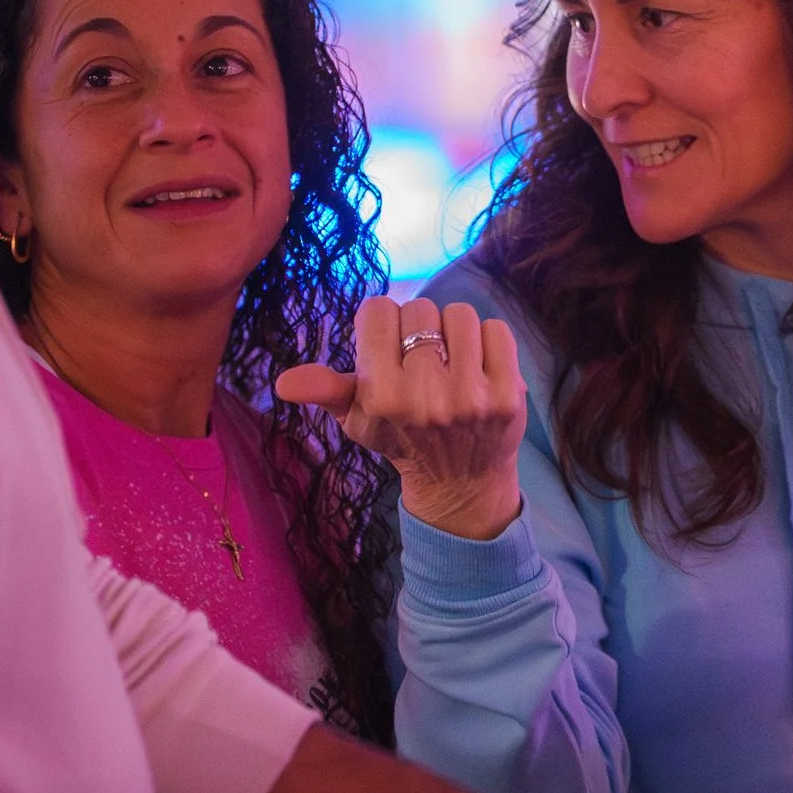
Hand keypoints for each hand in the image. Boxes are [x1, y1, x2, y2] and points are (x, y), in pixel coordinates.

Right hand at [276, 297, 525, 540]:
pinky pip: (497, 330)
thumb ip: (325, 391)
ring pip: (460, 314)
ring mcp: (473, 396)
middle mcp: (427, 396)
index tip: (388, 348)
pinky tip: (478, 367)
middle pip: (420, 309)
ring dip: (454, 332)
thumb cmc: (403, 440)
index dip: (381, 324)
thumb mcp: (358, 420)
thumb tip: (283, 382)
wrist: (463, 483)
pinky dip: (488, 341)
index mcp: (382, 396)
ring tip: (451, 362)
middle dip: (418, 328)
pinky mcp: (510, 394)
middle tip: (423, 361)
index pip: (377, 311)